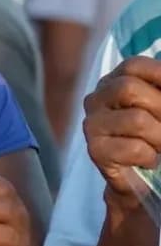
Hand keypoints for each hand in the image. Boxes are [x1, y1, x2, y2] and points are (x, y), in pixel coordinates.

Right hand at [82, 57, 160, 198]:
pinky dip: (151, 156)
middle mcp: (96, 99)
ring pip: (136, 119)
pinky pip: (133, 148)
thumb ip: (160, 94)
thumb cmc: (154, 136)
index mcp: (114, 82)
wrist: (139, 179)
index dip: (159, 74)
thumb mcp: (158, 109)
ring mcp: (92, 125)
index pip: (133, 66)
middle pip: (129, 89)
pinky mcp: (95, 150)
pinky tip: (149, 160)